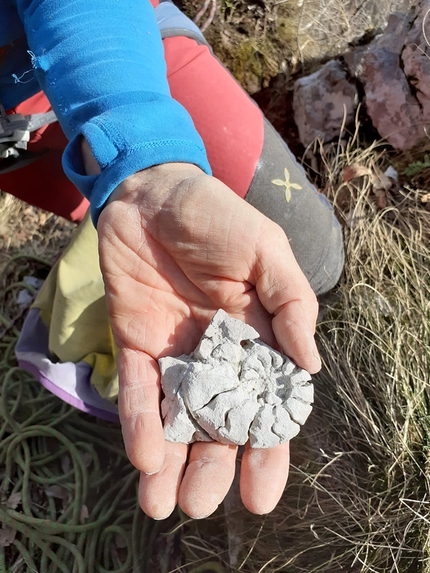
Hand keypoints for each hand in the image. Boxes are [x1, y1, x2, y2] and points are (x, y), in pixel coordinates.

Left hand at [96, 162, 319, 518]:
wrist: (152, 193)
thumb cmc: (216, 215)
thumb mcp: (266, 250)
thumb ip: (291, 303)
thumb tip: (311, 366)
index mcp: (257, 337)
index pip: (265, 404)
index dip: (266, 450)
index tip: (261, 495)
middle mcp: (217, 354)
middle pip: (218, 423)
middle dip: (212, 466)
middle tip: (202, 506)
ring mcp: (175, 352)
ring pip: (176, 417)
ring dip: (169, 461)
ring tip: (162, 505)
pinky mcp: (135, 343)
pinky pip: (138, 389)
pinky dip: (139, 422)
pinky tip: (142, 456)